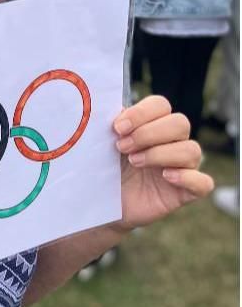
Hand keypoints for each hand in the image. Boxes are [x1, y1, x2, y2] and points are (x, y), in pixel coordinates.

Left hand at [111, 96, 211, 232]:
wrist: (101, 201)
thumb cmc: (104, 167)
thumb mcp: (103, 143)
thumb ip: (109, 123)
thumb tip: (112, 109)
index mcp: (152, 124)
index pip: (160, 105)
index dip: (141, 113)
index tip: (117, 128)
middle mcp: (171, 142)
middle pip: (180, 123)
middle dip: (148, 133)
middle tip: (122, 147)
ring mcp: (182, 167)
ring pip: (191, 150)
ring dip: (160, 154)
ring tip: (134, 162)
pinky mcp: (186, 192)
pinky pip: (204, 182)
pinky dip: (187, 178)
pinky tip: (166, 177)